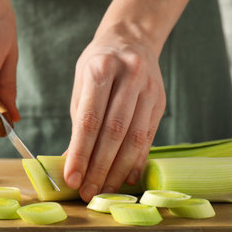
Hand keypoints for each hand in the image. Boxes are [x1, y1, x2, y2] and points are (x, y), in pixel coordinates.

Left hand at [64, 28, 165, 201]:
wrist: (132, 39)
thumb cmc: (99, 63)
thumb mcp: (82, 83)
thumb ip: (79, 121)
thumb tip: (70, 161)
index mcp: (101, 68)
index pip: (89, 119)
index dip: (80, 152)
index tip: (72, 178)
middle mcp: (128, 76)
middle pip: (113, 132)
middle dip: (99, 167)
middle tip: (87, 192)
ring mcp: (149, 88)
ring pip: (134, 138)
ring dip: (119, 170)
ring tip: (105, 190)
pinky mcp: (161, 100)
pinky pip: (149, 136)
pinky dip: (137, 160)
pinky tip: (127, 177)